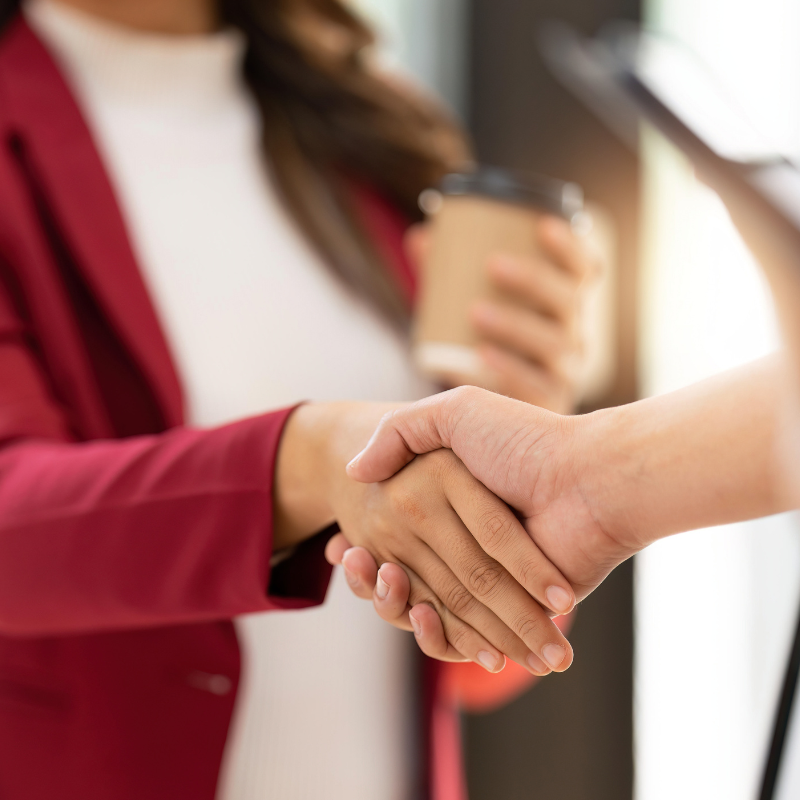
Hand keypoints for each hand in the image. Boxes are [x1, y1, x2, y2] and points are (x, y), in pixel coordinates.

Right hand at [275, 403, 575, 673]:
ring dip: (397, 606)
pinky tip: (417, 615)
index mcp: (452, 506)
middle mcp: (469, 543)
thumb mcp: (456, 413)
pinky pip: (467, 632)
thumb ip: (402, 430)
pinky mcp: (514, 609)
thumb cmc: (522, 441)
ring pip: (429, 607)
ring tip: (381, 586)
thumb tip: (355, 469)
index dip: (366, 545)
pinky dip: (439, 634)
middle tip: (353, 562)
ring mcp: (492, 577)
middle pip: (407, 575)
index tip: (341, 548)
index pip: (396, 536)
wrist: (589, 478)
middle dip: (375, 577)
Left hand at [407, 216, 596, 412]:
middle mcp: (573, 335)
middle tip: (493, 264)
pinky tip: (482, 355)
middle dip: (534, 279)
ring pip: (554, 343)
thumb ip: (448, 275)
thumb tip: (420, 238)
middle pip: (567, 301)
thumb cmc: (488, 347)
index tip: (542, 225)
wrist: (497, 420)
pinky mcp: (550, 402)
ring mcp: (566, 372)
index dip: (570, 247)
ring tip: (475, 311)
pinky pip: (537, 386)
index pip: (583, 271)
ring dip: (516, 324)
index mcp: (564, 306)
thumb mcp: (469, 308)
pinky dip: (509, 369)